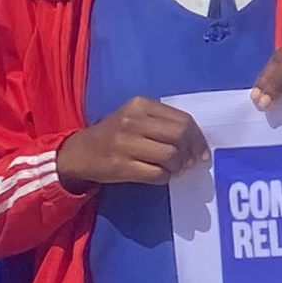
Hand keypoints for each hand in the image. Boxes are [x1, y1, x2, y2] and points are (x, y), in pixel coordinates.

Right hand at [55, 97, 206, 190]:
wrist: (80, 153)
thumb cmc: (115, 135)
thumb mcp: (135, 118)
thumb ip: (163, 123)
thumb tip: (197, 144)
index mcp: (140, 105)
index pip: (183, 120)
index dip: (198, 138)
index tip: (202, 151)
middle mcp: (132, 121)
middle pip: (179, 136)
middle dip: (191, 153)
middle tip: (190, 163)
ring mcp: (125, 143)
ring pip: (170, 155)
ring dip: (178, 167)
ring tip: (174, 169)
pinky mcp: (121, 166)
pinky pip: (157, 174)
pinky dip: (165, 177)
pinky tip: (161, 175)